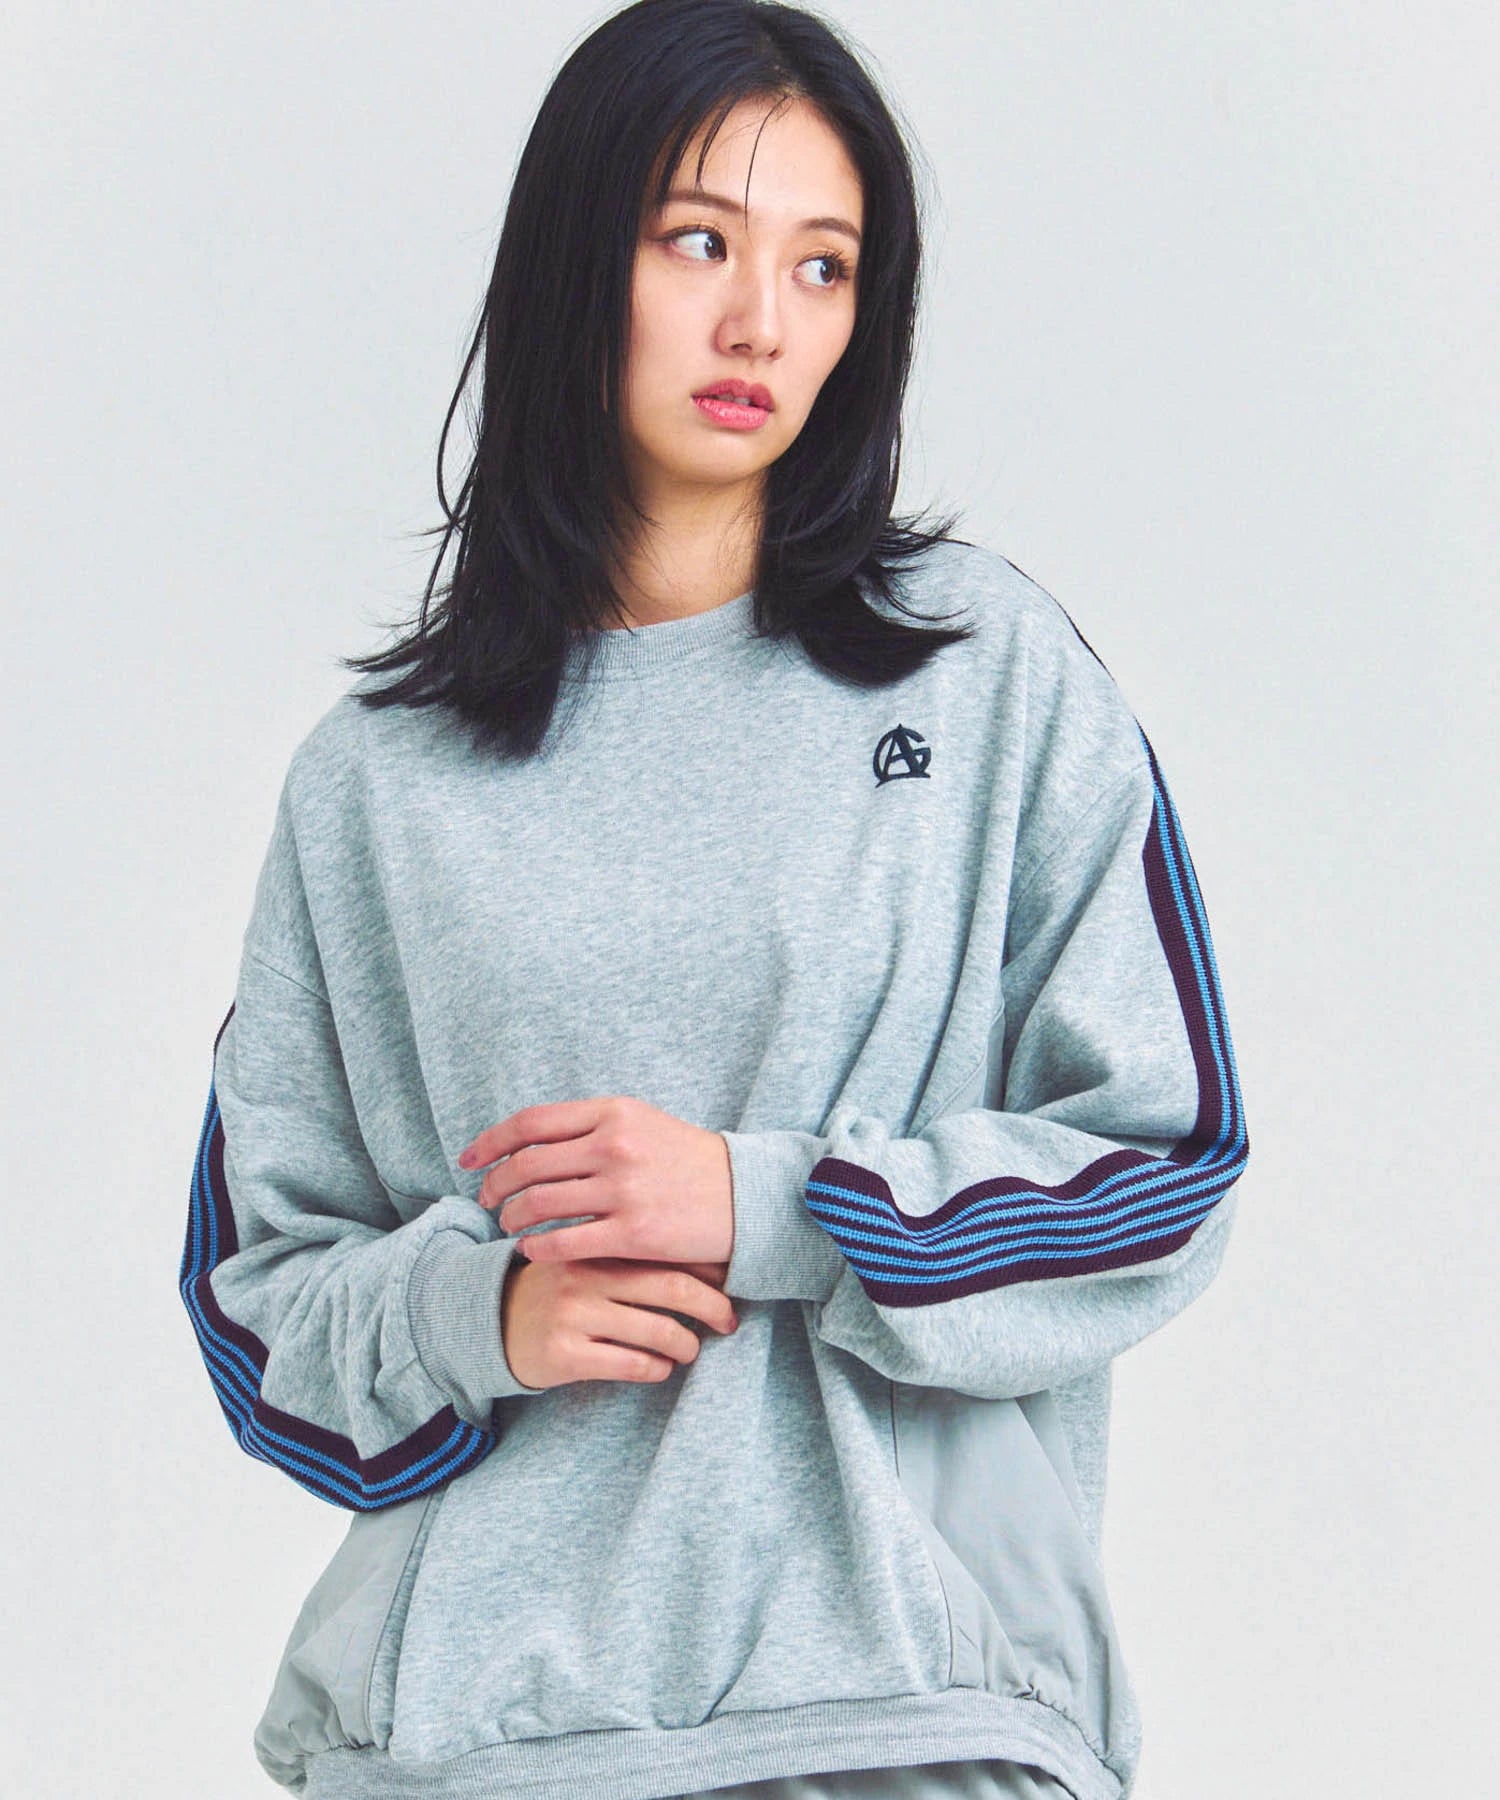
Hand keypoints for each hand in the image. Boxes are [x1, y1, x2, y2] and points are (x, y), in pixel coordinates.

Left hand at [459, 1096, 734, 1267]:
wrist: (744, 1194)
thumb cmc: (687, 1160)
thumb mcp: (641, 1123)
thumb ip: (590, 1127)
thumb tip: (530, 1142)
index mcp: (613, 1112)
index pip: (531, 1123)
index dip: (490, 1142)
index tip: (470, 1159)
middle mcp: (614, 1145)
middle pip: (526, 1165)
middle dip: (495, 1185)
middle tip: (486, 1200)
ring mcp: (623, 1189)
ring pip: (539, 1204)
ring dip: (512, 1218)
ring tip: (509, 1226)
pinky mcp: (634, 1232)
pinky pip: (565, 1242)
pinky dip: (538, 1248)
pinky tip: (533, 1251)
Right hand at [500, 1256, 737, 1389]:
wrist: (490, 1323)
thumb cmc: (559, 1290)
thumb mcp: (589, 1258)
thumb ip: (634, 1255)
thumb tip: (709, 1261)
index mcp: (598, 1244)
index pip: (667, 1249)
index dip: (707, 1268)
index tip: (730, 1282)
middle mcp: (587, 1273)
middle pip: (672, 1287)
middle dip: (712, 1307)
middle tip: (729, 1321)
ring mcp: (574, 1314)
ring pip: (657, 1331)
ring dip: (686, 1344)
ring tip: (691, 1349)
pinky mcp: (564, 1354)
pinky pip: (630, 1364)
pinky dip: (656, 1369)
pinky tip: (660, 1368)